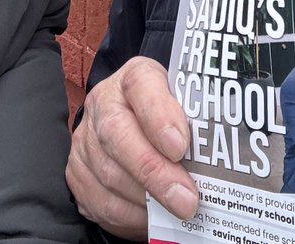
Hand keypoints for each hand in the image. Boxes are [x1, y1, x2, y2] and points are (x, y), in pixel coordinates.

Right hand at [67, 57, 197, 239]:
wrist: (135, 124)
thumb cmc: (169, 117)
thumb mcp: (185, 105)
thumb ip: (195, 121)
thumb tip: (217, 158)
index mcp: (135, 77)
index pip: (141, 84)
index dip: (159, 115)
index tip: (180, 146)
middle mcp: (104, 103)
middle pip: (118, 134)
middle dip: (154, 171)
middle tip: (186, 199)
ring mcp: (86, 138)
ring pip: (108, 173)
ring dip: (145, 199)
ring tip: (176, 210)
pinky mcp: (77, 172)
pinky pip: (98, 200)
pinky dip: (129, 215)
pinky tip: (152, 216)